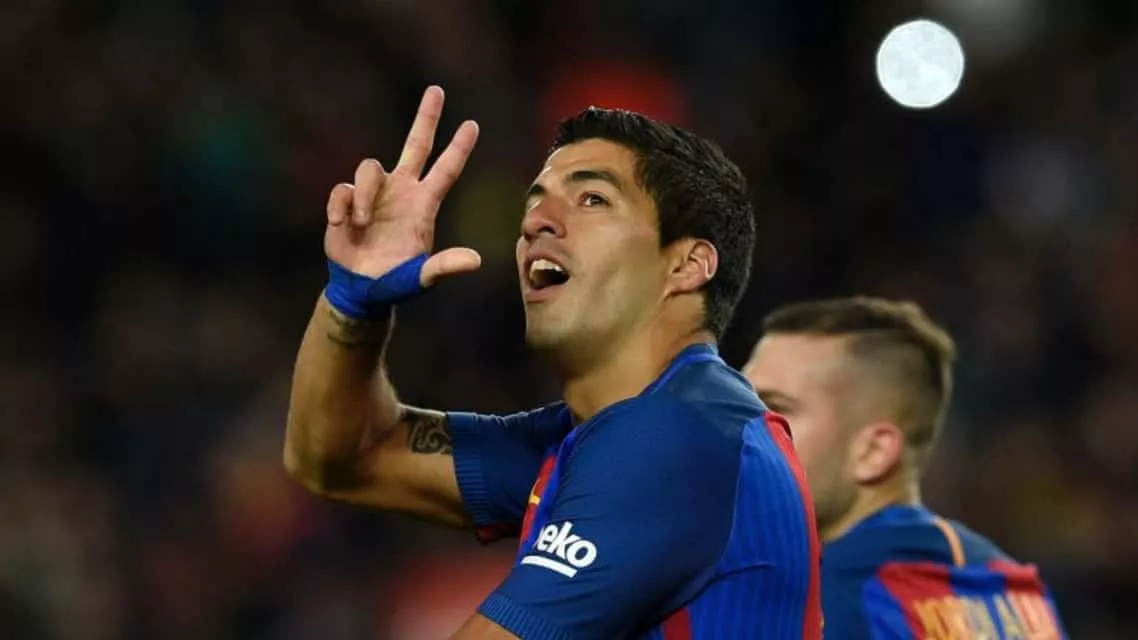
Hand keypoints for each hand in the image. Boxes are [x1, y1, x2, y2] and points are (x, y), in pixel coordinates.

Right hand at [325, 86, 481, 284]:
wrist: (362, 289)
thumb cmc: (396, 281)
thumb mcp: (422, 277)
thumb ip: (445, 266)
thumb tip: (476, 261)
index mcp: (424, 205)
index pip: (446, 170)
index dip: (459, 148)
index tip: (472, 124)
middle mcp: (402, 192)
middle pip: (415, 145)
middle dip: (426, 118)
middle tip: (437, 91)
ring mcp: (374, 194)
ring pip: (369, 168)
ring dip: (364, 196)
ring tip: (362, 224)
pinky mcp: (347, 201)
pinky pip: (343, 190)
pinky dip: (342, 206)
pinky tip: (342, 225)